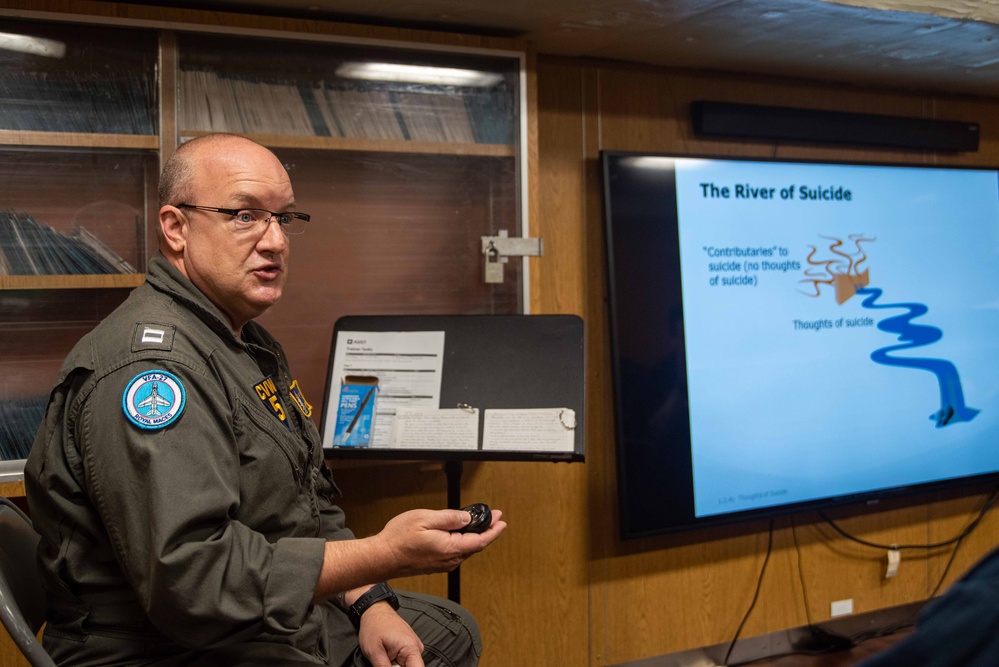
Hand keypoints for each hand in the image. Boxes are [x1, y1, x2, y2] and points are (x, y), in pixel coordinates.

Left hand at [359, 602, 423, 666]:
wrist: (375, 610)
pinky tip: (387, 659)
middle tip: (384, 661)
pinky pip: (406, 662)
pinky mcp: (410, 648)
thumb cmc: (374, 626)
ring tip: (384, 658)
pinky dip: (396, 664)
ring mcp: (414, 648)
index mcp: (411, 648)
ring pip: (408, 666)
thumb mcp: (374, 651)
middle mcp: (417, 648)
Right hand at [374, 508, 505, 576]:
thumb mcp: (425, 519)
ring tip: (480, 523)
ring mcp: (443, 564)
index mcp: (450, 548)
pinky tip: (461, 533)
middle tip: (494, 517)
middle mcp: (449, 560)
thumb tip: (466, 518)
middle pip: (475, 546)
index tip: (501, 521)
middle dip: (487, 531)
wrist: (382, 557)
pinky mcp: (436, 565)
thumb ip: (449, 518)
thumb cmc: (399, 539)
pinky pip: (456, 553)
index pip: (480, 541)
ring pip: (466, 550)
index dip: (493, 530)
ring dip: (475, 536)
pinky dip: (464, 542)